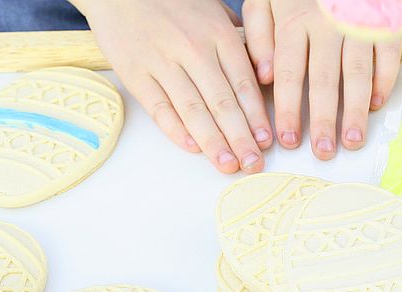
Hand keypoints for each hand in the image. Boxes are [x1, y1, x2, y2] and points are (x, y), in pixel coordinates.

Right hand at [71, 0, 272, 173]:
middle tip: (252, 163)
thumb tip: (261, 71)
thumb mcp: (212, 10)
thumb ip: (236, 40)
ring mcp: (162, 61)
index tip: (266, 142)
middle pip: (222, 102)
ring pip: (193, 109)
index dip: (256, 116)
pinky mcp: (135, 72)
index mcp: (218, 34)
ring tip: (227, 165)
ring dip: (213, 141)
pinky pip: (159, 107)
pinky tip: (192, 148)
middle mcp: (193, 48)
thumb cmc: (171, 3)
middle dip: (240, 137)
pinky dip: (176, 130)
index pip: (243, 83)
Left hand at [243, 0, 401, 158]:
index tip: (288, 140)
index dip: (288, 110)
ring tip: (352, 141)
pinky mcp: (385, 22)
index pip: (288, 74)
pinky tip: (375, 106)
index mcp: (294, 21)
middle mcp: (327, 25)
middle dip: (323, 120)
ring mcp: (358, 24)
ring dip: (356, 111)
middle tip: (323, 151)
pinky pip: (387, 56)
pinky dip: (383, 81)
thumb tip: (263, 75)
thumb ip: (259, 32)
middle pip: (324, 80)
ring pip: (358, 74)